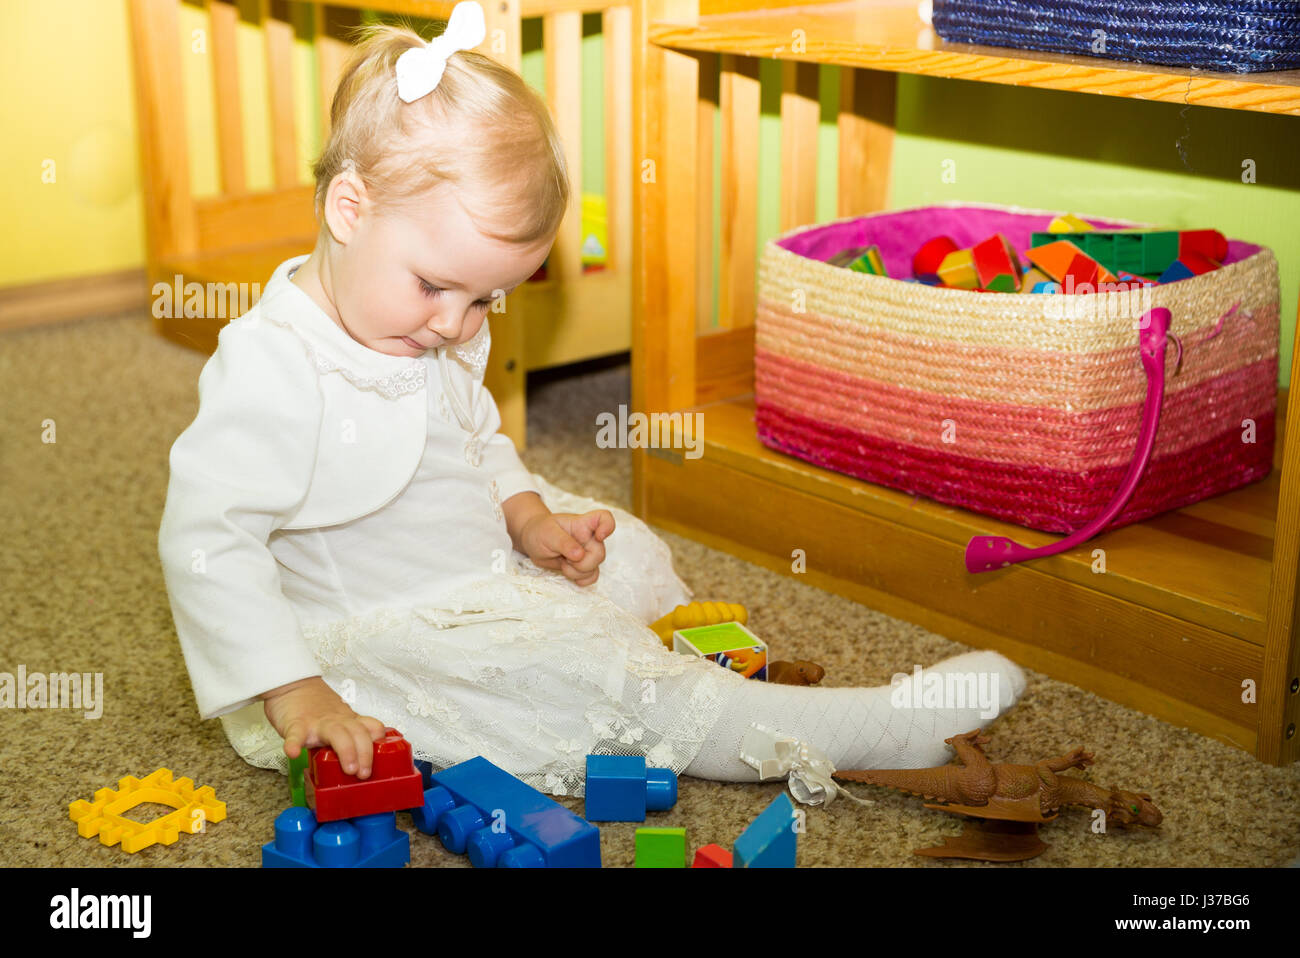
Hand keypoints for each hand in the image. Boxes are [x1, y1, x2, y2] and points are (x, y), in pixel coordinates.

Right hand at [261, 676, 387, 778]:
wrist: (292, 685)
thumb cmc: (316, 706)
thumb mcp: (340, 717)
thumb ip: (350, 732)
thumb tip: (363, 758)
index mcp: (349, 721)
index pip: (372, 727)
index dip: (379, 741)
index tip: (382, 759)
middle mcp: (337, 721)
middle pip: (358, 733)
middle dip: (365, 754)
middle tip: (364, 774)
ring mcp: (316, 723)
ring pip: (336, 734)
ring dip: (346, 751)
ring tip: (349, 769)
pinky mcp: (295, 724)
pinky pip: (296, 734)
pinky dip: (294, 744)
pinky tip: (293, 753)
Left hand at [521, 509, 614, 585]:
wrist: (532, 541)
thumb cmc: (540, 531)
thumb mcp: (548, 533)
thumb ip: (564, 543)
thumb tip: (580, 555)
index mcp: (583, 524)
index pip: (604, 518)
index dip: (608, 527)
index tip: (599, 537)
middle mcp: (589, 538)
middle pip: (600, 553)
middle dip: (583, 563)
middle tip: (565, 559)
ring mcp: (587, 553)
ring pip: (595, 568)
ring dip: (577, 572)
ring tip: (563, 563)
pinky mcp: (583, 566)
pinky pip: (591, 577)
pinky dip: (581, 579)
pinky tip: (568, 573)